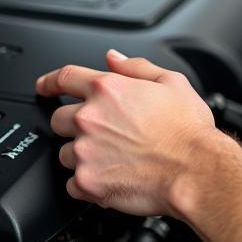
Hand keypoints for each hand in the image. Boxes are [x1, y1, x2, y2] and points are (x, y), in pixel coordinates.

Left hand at [37, 50, 217, 217]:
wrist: (195, 170)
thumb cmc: (188, 130)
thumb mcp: (173, 83)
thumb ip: (137, 67)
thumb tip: (114, 58)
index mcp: (109, 90)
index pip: (65, 77)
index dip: (51, 81)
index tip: (46, 87)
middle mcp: (90, 119)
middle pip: (58, 118)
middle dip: (75, 123)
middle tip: (103, 132)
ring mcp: (85, 151)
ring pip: (65, 152)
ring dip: (83, 154)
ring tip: (115, 157)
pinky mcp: (87, 181)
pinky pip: (72, 183)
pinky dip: (87, 181)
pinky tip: (113, 176)